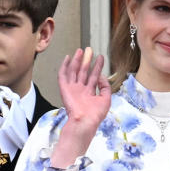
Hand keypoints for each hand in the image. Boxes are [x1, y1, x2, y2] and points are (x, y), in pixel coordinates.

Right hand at [52, 48, 111, 166]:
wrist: (85, 121)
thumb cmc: (95, 114)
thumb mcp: (106, 99)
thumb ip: (105, 87)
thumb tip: (101, 76)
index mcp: (89, 92)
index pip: (94, 75)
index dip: (97, 66)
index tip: (101, 57)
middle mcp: (80, 89)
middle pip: (83, 71)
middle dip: (86, 60)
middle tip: (89, 49)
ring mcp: (72, 88)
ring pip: (74, 71)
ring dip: (77, 60)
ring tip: (81, 50)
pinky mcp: (65, 89)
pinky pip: (63, 75)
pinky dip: (64, 66)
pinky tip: (67, 58)